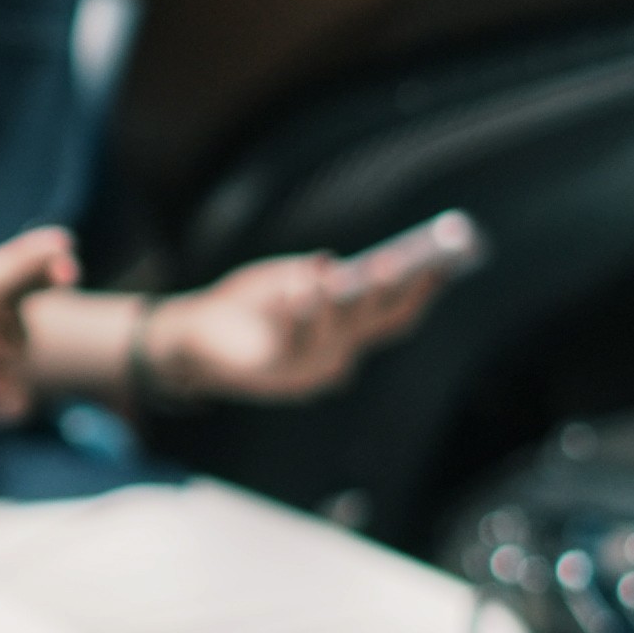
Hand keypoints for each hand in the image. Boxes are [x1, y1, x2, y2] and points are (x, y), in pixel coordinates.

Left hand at [134, 250, 417, 407]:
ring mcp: (308, 370)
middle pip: (376, 327)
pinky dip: (303, 306)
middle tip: (402, 262)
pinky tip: (306, 279)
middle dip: (392, 293)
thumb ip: (314, 278)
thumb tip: (337, 266)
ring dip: (349, 299)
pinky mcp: (276, 370)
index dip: (422, 293)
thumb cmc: (243, 307)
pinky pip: (296, 337)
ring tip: (358, 269)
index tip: (445, 263)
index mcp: (346, 337)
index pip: (395, 318)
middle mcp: (336, 359)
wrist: (189, 336)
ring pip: (340, 334)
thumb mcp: (285, 281)